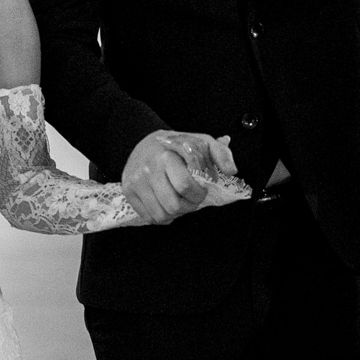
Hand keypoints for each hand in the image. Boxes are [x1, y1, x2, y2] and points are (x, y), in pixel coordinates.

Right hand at [121, 129, 237, 225]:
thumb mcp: (201, 143)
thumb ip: (220, 154)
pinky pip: (149, 217)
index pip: (185, 186)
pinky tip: (165, 203)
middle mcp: (148, 169)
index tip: (200, 190)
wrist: (144, 142)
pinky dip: (161, 215)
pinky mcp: (128, 192)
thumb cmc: (176, 146)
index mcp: (166, 156)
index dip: (198, 194)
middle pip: (173, 205)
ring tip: (178, 201)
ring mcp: (136, 182)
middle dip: (188, 207)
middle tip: (191, 198)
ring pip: (161, 215)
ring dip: (175, 213)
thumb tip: (231, 170)